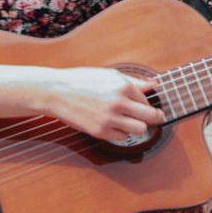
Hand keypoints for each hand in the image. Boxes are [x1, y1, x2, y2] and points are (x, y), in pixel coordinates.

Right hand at [39, 67, 165, 141]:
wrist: (56, 92)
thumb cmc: (82, 81)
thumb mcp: (110, 76)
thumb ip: (134, 82)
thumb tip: (153, 84)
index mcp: (123, 86)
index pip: (147, 100)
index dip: (147, 104)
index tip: (146, 106)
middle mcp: (118, 103)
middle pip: (150, 117)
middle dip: (155, 118)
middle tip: (155, 118)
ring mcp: (109, 118)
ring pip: (140, 130)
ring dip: (138, 126)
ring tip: (131, 121)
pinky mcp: (100, 131)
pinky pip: (122, 137)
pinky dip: (121, 132)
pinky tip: (114, 124)